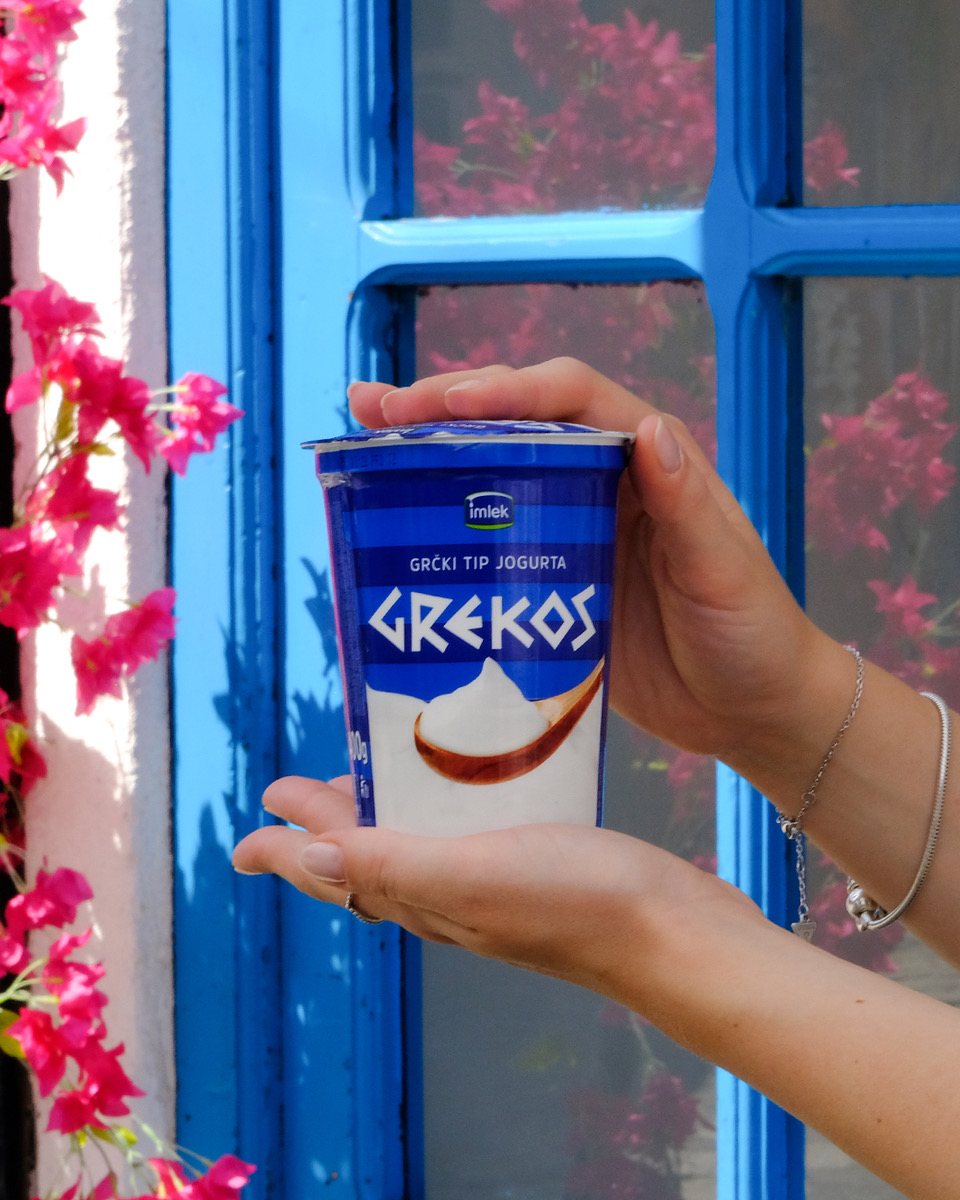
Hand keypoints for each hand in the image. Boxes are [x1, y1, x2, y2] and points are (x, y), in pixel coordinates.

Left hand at [231, 773, 762, 1003]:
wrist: (673, 931)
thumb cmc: (577, 901)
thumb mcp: (472, 874)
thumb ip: (392, 863)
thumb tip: (304, 856)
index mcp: (423, 895)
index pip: (334, 871)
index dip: (286, 850)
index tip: (246, 836)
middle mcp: (448, 892)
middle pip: (366, 856)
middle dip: (324, 825)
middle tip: (293, 794)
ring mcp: (490, 879)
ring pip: (413, 844)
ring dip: (379, 813)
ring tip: (366, 779)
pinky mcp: (530, 859)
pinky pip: (463, 831)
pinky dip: (441, 806)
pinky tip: (460, 782)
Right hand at [348, 358, 854, 789]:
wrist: (747, 709)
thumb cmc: (752, 632)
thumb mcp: (722, 568)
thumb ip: (685, 503)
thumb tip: (648, 430)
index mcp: (647, 458)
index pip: (567, 400)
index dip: (504, 391)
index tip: (445, 403)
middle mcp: (600, 481)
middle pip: (513, 424)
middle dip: (443, 408)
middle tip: (374, 409)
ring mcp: (569, 532)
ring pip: (490, 476)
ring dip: (428, 457)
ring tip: (363, 445)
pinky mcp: (549, 583)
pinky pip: (488, 544)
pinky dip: (442, 530)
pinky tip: (395, 532)